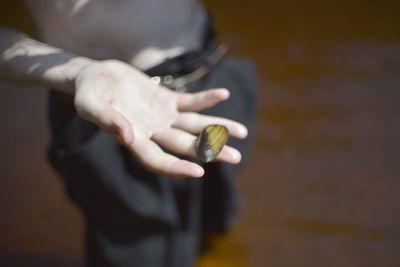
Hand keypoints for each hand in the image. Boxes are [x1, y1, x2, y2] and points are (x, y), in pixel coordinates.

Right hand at [73, 60, 247, 177]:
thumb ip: (107, 120)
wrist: (95, 76)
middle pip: (184, 145)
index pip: (157, 159)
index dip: (175, 166)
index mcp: (134, 139)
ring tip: (242, 133)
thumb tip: (127, 137)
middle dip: (209, 150)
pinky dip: (206, 99)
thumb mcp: (90, 105)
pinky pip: (189, 101)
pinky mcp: (166, 99)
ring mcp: (162, 116)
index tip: (199, 172)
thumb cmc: (88, 93)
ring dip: (216, 128)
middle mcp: (153, 131)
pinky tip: (223, 94)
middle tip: (235, 157)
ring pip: (193, 125)